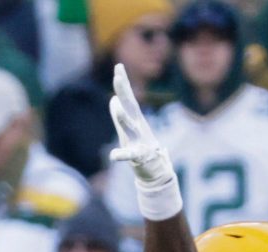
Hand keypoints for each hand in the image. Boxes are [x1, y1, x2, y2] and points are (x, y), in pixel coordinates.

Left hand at [108, 63, 180, 219]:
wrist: (155, 170)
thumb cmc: (141, 147)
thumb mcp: (129, 129)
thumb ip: (119, 114)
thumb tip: (112, 100)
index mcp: (134, 119)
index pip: (127, 98)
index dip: (123, 83)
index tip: (118, 66)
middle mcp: (138, 126)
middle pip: (130, 106)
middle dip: (124, 90)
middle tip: (118, 75)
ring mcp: (139, 140)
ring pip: (130, 128)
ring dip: (123, 118)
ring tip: (117, 108)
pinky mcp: (139, 156)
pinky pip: (130, 155)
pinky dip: (122, 155)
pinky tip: (113, 156)